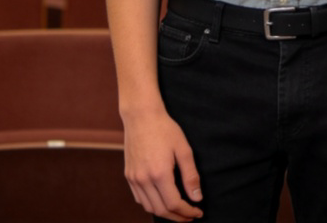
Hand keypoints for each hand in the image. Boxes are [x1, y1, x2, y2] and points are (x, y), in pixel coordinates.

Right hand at [123, 106, 203, 220]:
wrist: (141, 115)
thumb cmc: (164, 128)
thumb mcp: (183, 149)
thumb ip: (190, 175)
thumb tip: (197, 198)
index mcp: (159, 173)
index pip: (174, 204)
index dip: (187, 212)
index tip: (198, 212)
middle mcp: (144, 179)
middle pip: (161, 210)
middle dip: (177, 217)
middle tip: (189, 216)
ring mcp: (134, 178)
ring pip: (149, 207)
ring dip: (164, 213)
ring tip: (178, 211)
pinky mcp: (129, 175)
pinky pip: (139, 198)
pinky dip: (151, 204)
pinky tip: (161, 199)